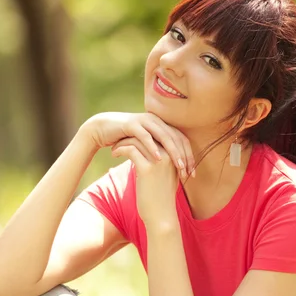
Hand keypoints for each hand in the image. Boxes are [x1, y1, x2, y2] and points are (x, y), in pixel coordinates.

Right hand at [81, 111, 195, 177]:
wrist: (103, 129)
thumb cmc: (125, 140)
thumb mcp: (145, 147)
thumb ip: (158, 152)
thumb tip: (172, 167)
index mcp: (162, 125)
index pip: (181, 140)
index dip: (189, 156)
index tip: (192, 174)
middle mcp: (156, 121)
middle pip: (176, 138)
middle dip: (184, 156)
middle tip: (188, 172)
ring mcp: (144, 121)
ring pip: (164, 136)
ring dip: (173, 151)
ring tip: (179, 166)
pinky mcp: (132, 124)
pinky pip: (145, 136)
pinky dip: (153, 147)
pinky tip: (158, 159)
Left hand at [111, 137, 180, 229]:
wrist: (162, 217)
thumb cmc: (161, 198)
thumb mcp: (164, 176)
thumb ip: (159, 161)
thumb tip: (146, 151)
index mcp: (175, 155)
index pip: (157, 134)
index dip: (142, 134)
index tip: (130, 137)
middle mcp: (170, 155)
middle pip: (148, 134)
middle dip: (132, 134)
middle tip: (119, 138)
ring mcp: (159, 161)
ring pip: (138, 140)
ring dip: (123, 142)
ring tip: (114, 148)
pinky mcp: (147, 169)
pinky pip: (131, 150)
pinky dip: (120, 150)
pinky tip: (114, 154)